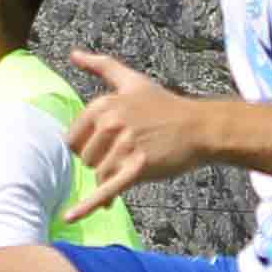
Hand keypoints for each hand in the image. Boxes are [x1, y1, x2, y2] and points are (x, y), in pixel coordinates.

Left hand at [68, 53, 217, 204]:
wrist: (200, 128)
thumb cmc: (165, 106)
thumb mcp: (132, 81)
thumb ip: (101, 66)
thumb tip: (73, 54)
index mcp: (103, 105)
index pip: (73, 140)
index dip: (89, 147)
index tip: (109, 143)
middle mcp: (110, 123)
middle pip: (86, 160)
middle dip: (103, 162)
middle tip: (129, 152)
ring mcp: (124, 145)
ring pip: (100, 176)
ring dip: (114, 177)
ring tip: (136, 165)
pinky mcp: (138, 167)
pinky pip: (106, 189)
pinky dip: (88, 205)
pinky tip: (71, 217)